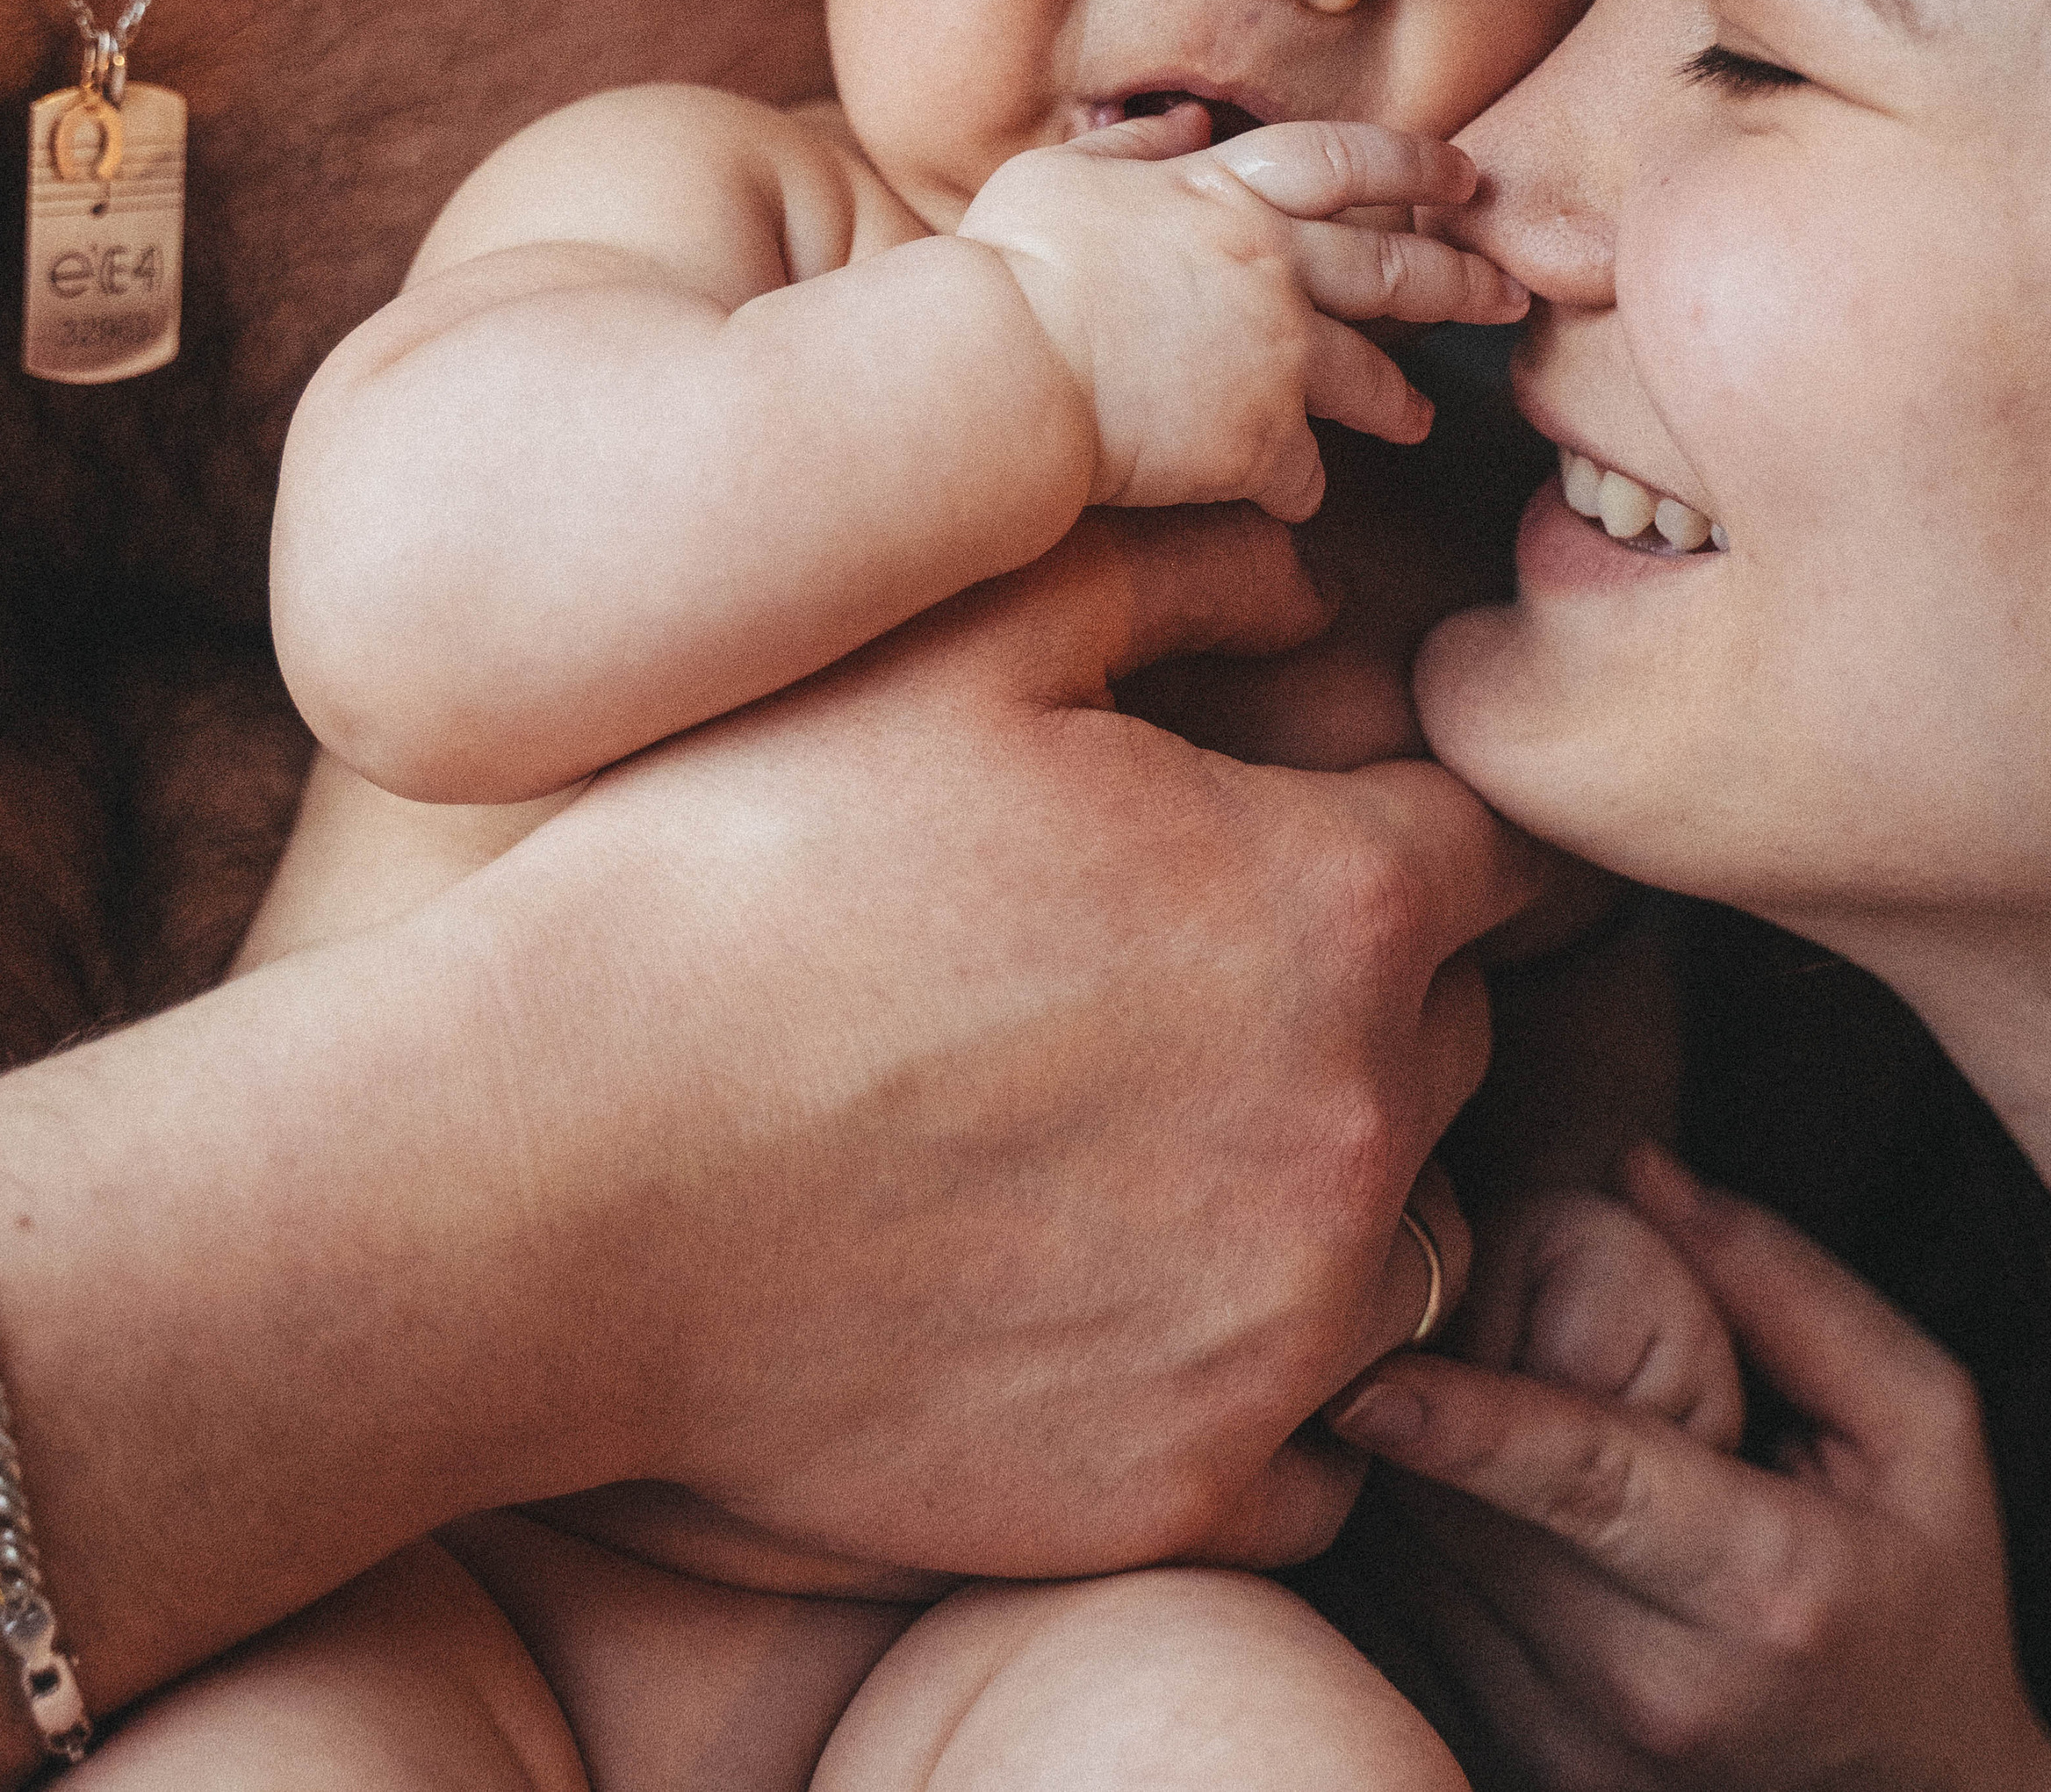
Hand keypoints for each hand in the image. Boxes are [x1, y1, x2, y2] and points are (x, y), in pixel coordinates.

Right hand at [0, 510, 1542, 1758]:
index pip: (1506, 848)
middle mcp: (1354, 1137)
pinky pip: (1315, 1431)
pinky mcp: (1180, 1487)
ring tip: (1133, 1121)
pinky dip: (1253, 1363)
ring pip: (1397, 1229)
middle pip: (1449, 1031)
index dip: (1429, 812)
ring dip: (1317, 1170)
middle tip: (1181, 955)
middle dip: (1361, 978)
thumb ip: (1178, 564)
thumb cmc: (743, 876)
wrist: (544, 1181)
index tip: (1347, 817)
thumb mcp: (961, 641)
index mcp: (1332, 912)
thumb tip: (1309, 564)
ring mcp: (1277, 1338)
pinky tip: (1107, 1284)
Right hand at [959, 104, 1525, 519]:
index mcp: (1226, 192)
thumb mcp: (1064, 174)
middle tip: (1505, 296)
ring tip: (1420, 420)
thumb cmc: (1012, 266)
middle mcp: (1271, 264)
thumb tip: (1182, 124)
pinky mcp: (1261, 441)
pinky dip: (1301, 485)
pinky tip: (1298, 499)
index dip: (1413, 164)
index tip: (1461, 176)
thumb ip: (1134, 147)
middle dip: (1460, 282)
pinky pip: (1304, 471)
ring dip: (1398, 399)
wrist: (1005, 367)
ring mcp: (1276, 354)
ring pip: (1368, 377)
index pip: (1345, 161)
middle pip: (1392, 269)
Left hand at [1328, 1146, 2050, 1791]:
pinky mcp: (1542, 1775)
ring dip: (1412, 1478)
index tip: (1367, 1378)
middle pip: (1479, 1522)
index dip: (1467, 1423)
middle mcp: (1665, 1688)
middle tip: (1421, 1313)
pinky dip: (1423, 1548)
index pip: (1587, 1481)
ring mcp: (1592, 1752)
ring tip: (1447, 1397)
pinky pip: (1429, 1635)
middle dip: (1428, 1408)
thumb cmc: (1928, 1580)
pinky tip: (1460, 1489)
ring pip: (1433, 1580)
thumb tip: (1636, 1169)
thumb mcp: (1923, 1421)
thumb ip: (1784, 1283)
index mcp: (1768, 1587)